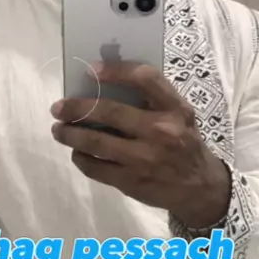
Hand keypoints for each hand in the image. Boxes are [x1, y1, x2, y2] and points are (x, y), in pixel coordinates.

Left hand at [51, 61, 230, 229]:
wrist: (200, 188)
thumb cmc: (184, 142)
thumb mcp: (180, 115)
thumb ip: (151, 100)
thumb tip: (102, 85)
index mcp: (175, 108)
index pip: (144, 78)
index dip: (115, 71)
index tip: (90, 70)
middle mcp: (161, 131)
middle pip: (109, 111)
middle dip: (76, 107)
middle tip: (58, 107)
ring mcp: (144, 159)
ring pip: (95, 141)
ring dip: (70, 134)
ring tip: (59, 129)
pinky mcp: (131, 182)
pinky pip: (95, 167)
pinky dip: (80, 157)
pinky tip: (76, 152)